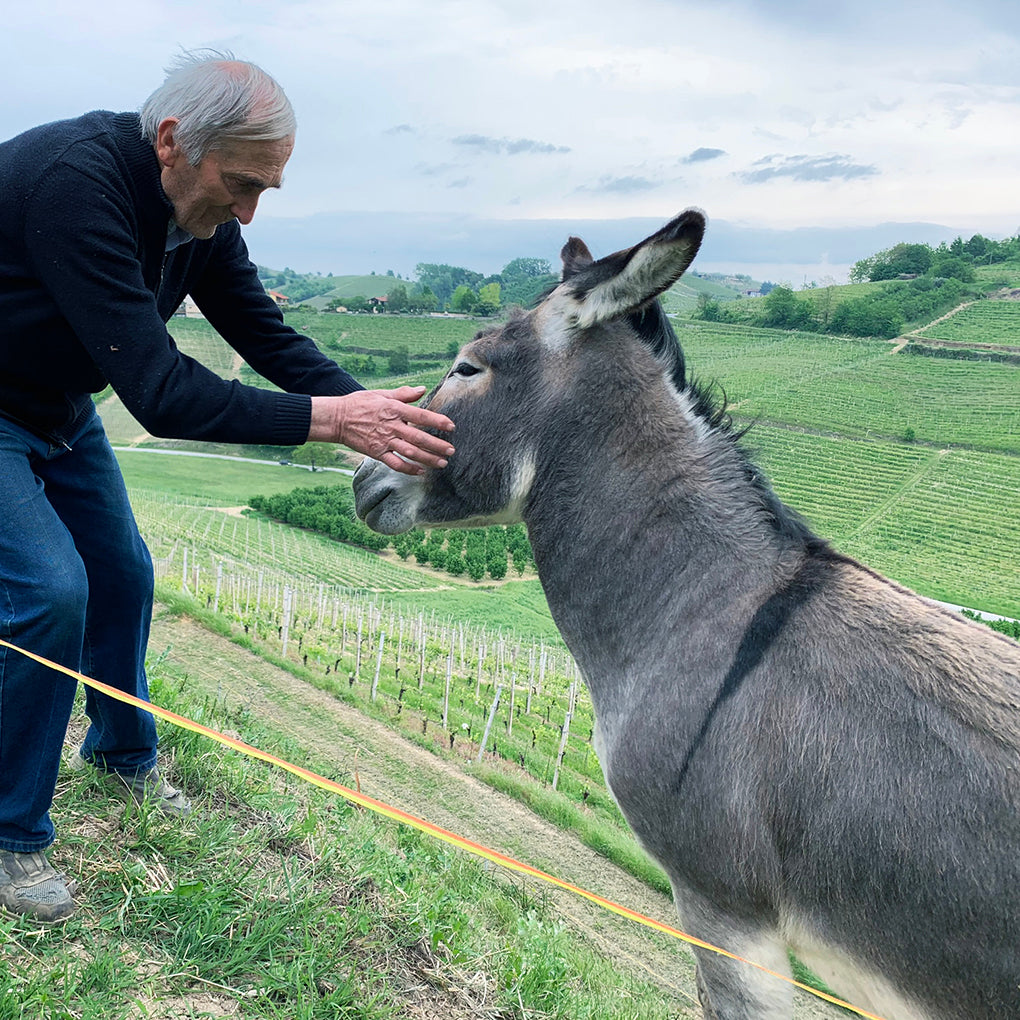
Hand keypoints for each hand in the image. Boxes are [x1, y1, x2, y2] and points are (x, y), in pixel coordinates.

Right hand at [309, 387, 454, 474]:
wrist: (337, 418)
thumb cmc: (360, 404)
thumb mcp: (382, 394)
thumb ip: (403, 394)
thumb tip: (422, 389)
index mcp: (394, 409)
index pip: (421, 415)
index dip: (437, 421)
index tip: (451, 426)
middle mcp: (391, 426)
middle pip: (419, 437)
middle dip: (437, 445)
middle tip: (451, 450)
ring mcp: (384, 440)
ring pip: (410, 452)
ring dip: (428, 459)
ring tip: (442, 463)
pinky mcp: (376, 452)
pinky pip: (395, 463)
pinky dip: (409, 469)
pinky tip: (420, 471)